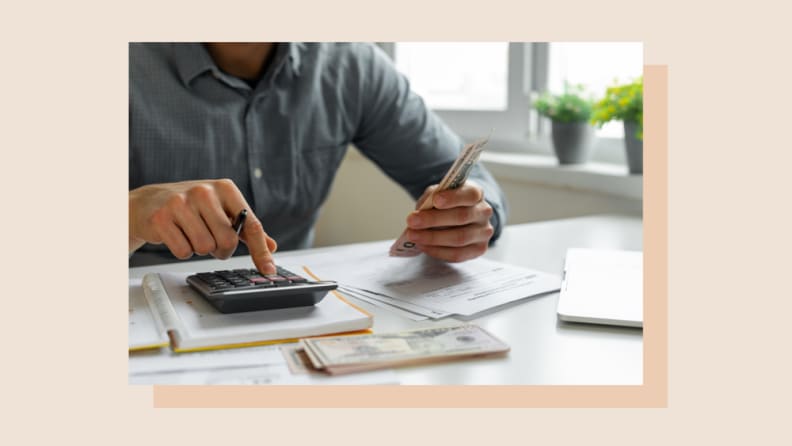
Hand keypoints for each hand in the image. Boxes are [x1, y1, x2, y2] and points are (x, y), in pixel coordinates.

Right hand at [129, 179, 277, 273]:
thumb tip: (271, 246)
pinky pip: (184, 251)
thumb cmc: (191, 206)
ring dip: (200, 249)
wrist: (149, 202)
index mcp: (225, 188)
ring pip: (205, 247)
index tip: (269, 270)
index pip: (250, 225)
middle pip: (227, 241)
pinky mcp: (162, 218)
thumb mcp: (221, 209)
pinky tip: (177, 235)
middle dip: (221, 249)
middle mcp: (205, 192)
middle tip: (211, 241)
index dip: (260, 251)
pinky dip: (183, 250)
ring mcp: (182, 203)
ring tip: (191, 234)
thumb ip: (246, 228)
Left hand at [405, 181, 494, 261]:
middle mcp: (483, 212)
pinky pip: (457, 254)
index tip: (436, 200)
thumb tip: (421, 211)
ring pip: (459, 238)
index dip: (453, 197)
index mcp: (476, 193)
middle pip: (462, 217)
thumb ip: (431, 197)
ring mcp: (484, 232)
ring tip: (413, 236)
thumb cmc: (446, 204)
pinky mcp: (479, 249)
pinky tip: (423, 246)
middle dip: (434, 220)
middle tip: (412, 221)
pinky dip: (437, 251)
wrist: (458, 218)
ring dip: (432, 238)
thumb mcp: (438, 194)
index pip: (470, 194)